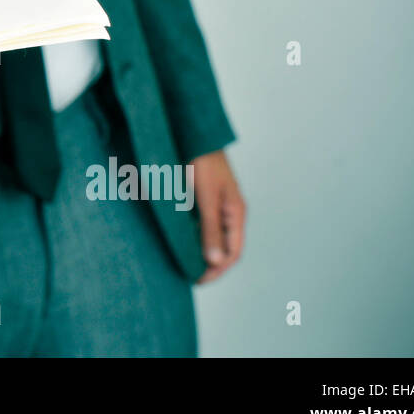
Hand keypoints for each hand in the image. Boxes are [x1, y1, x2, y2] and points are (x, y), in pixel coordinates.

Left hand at [190, 149, 244, 283]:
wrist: (190, 132)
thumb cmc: (201, 162)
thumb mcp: (206, 198)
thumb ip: (210, 229)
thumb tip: (215, 262)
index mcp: (236, 213)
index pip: (233, 252)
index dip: (217, 269)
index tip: (198, 280)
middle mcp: (229, 211)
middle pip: (223, 247)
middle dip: (208, 264)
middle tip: (187, 276)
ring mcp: (216, 205)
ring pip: (211, 235)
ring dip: (199, 250)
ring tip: (181, 263)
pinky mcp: (201, 198)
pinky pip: (200, 223)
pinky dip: (191, 236)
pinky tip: (178, 241)